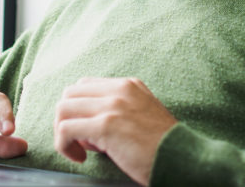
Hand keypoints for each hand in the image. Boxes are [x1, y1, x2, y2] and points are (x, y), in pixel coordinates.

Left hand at [53, 77, 177, 185]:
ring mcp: (112, 106)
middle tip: (80, 142)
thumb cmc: (162, 145)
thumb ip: (118, 111)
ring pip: (62, 109)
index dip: (79, 110)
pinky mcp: (105, 126)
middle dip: (67, 119)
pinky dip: (64, 145)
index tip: (88, 132)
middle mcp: (119, 90)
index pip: (85, 86)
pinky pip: (65, 129)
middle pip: (70, 94)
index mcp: (128, 85)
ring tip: (80, 151)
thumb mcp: (143, 114)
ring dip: (63, 133)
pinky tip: (80, 158)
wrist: (182, 158)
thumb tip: (87, 130)